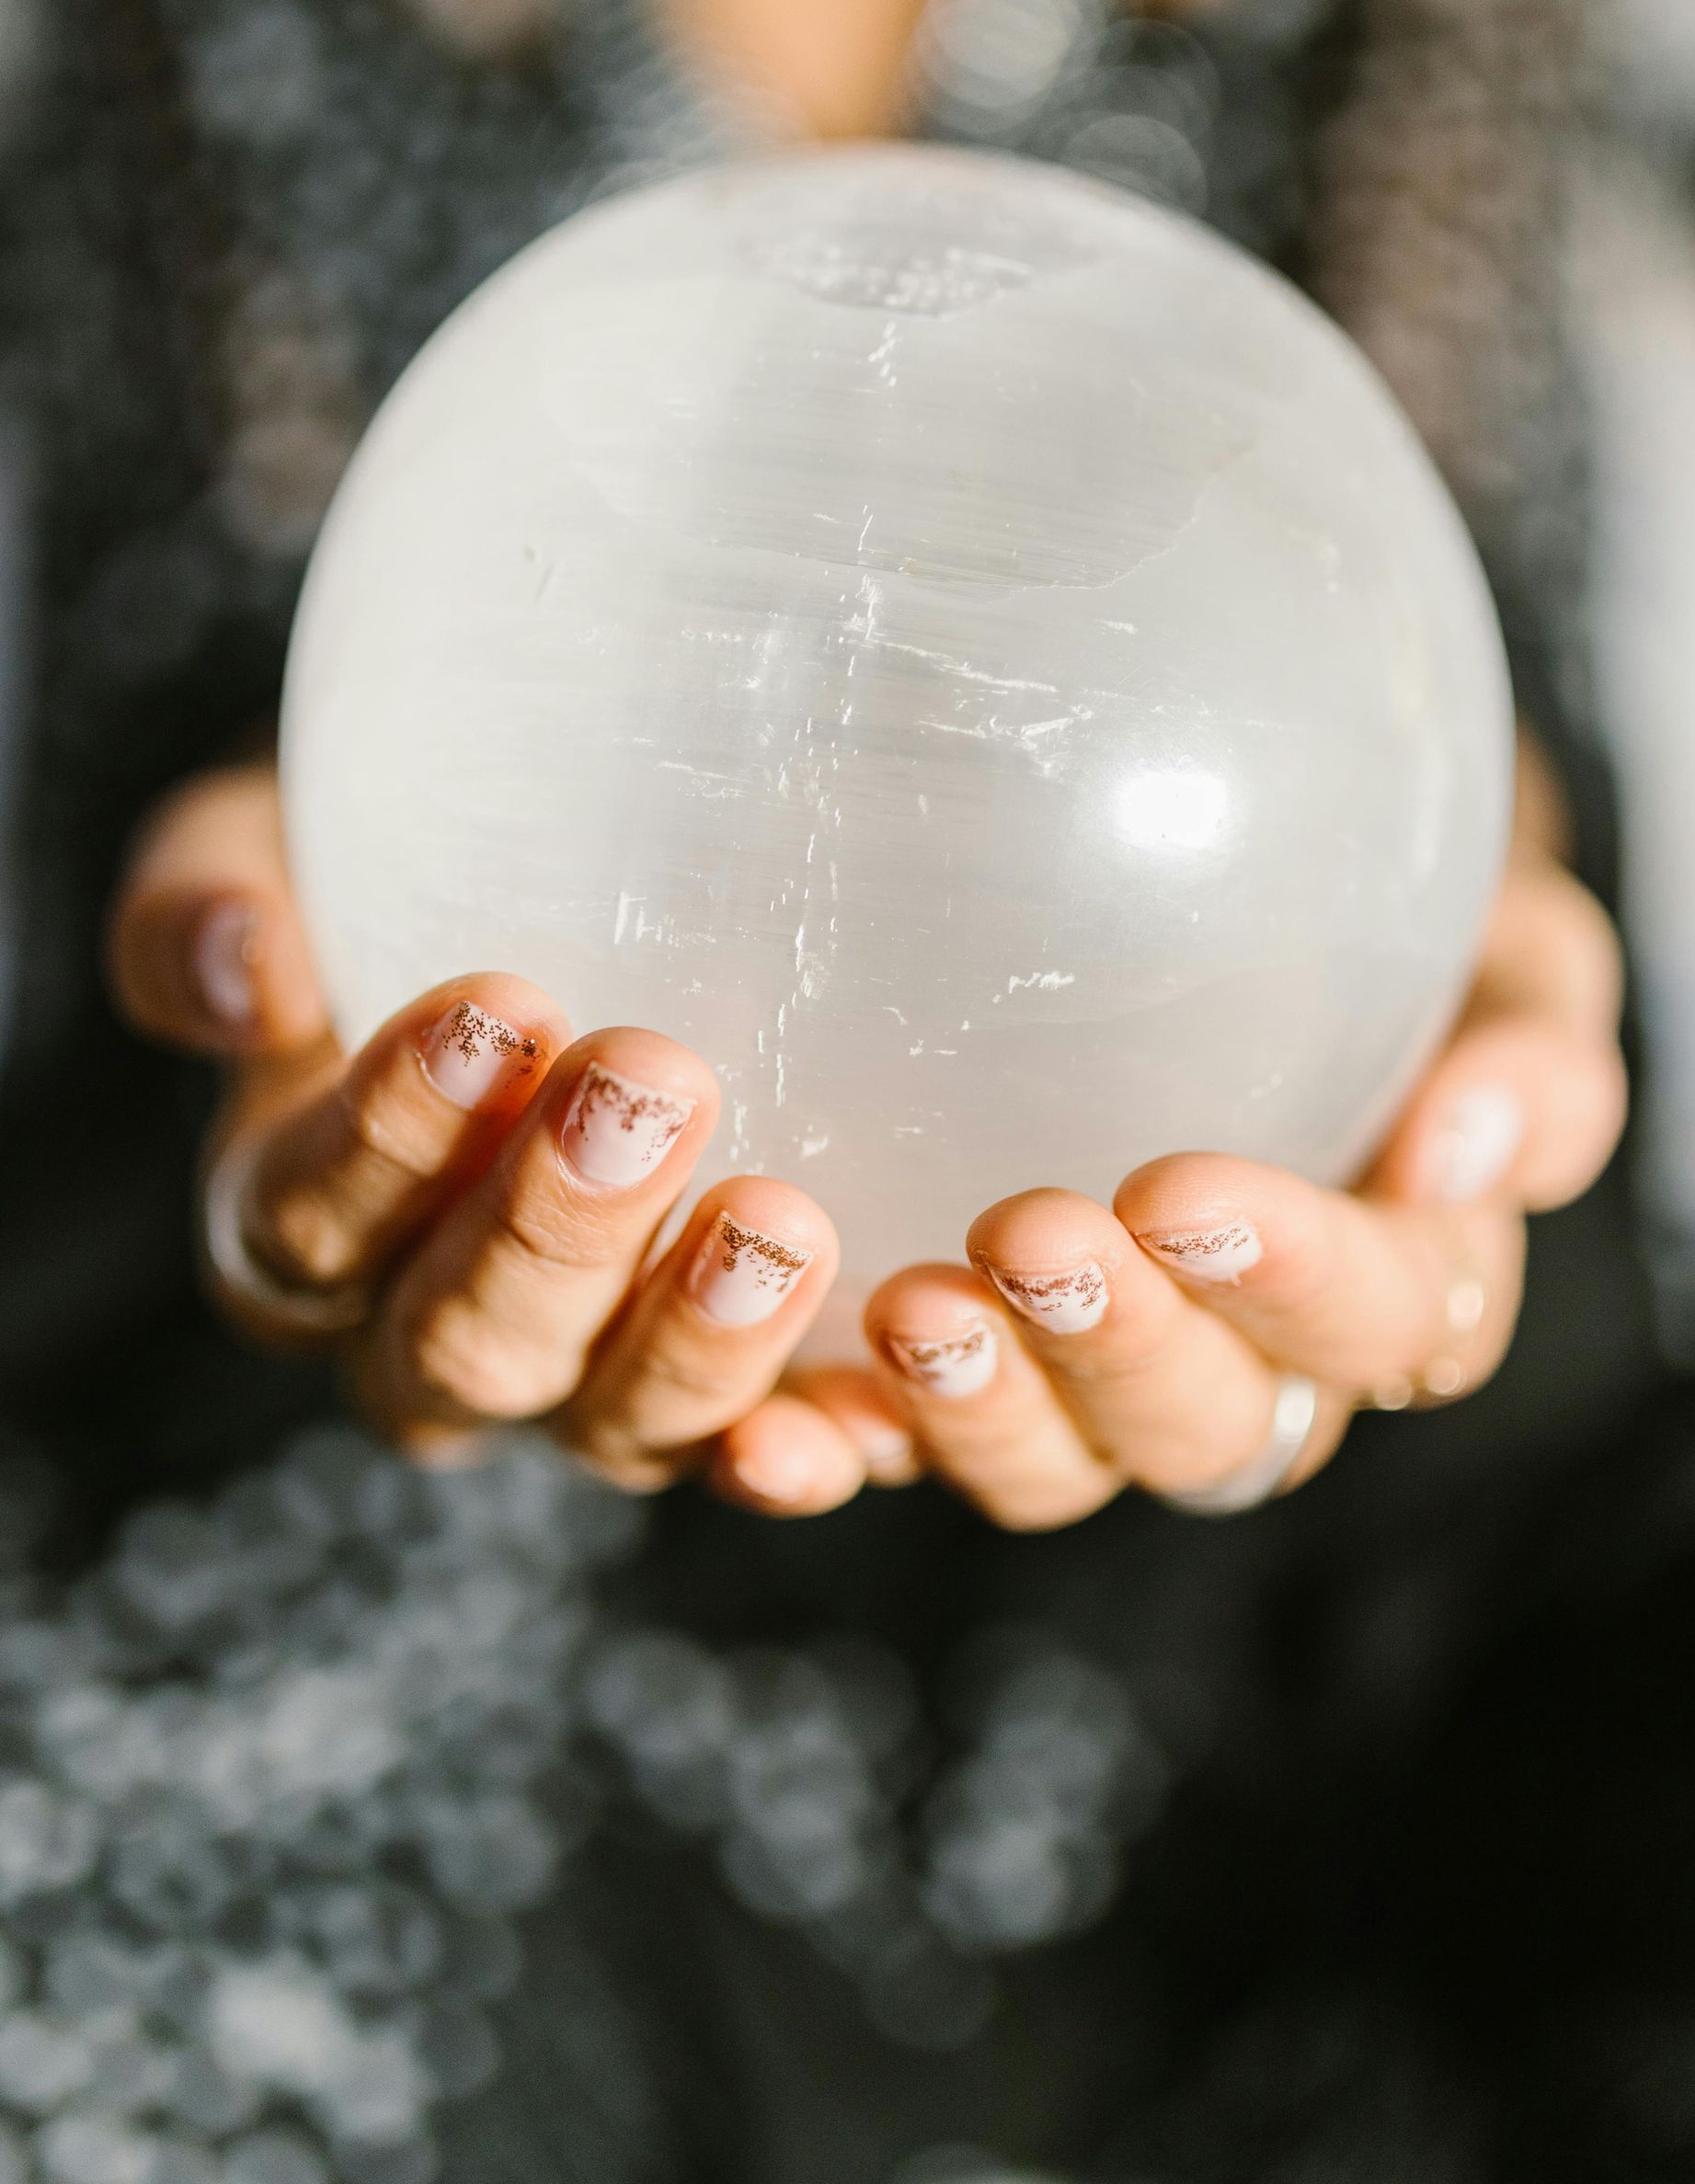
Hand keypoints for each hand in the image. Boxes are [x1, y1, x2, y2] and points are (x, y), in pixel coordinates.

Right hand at [107, 761, 907, 1498]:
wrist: (560, 891)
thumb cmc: (403, 871)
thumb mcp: (267, 846)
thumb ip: (209, 898)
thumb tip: (239, 967)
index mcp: (300, 1227)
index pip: (310, 1219)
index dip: (390, 1134)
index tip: (494, 1008)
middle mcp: (432, 1340)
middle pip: (466, 1345)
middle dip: (554, 1228)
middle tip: (651, 1085)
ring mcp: (589, 1391)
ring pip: (618, 1423)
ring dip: (696, 1337)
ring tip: (779, 1219)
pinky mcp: (737, 1403)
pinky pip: (766, 1461)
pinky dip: (815, 1447)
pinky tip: (872, 1401)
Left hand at [854, 745, 1627, 1528]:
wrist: (1261, 921)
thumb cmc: (1398, 949)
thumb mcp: (1511, 967)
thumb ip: (1530, 1053)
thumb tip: (1471, 1138)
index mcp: (1393, 1289)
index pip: (1381, 1328)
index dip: (1294, 1281)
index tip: (1183, 1183)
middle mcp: (1242, 1373)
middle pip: (1202, 1428)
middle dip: (1114, 1348)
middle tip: (1030, 1232)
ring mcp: (1084, 1391)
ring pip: (1049, 1468)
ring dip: (977, 1409)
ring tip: (909, 1308)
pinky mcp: (947, 1379)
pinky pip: (891, 1452)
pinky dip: (831, 1456)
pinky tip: (771, 1430)